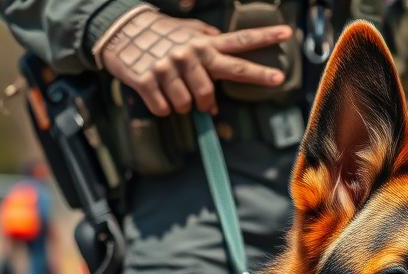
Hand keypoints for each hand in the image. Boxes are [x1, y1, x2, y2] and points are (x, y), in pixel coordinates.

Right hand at [100, 9, 290, 116]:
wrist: (118, 31)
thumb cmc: (160, 36)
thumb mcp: (188, 33)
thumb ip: (210, 46)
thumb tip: (226, 70)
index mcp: (205, 43)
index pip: (242, 41)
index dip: (266, 38)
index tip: (288, 36)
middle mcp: (191, 53)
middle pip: (218, 84)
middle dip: (213, 102)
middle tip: (207, 106)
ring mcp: (169, 66)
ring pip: (190, 105)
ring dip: (183, 104)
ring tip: (171, 89)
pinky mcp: (148, 80)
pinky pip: (165, 109)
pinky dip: (163, 107)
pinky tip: (156, 92)